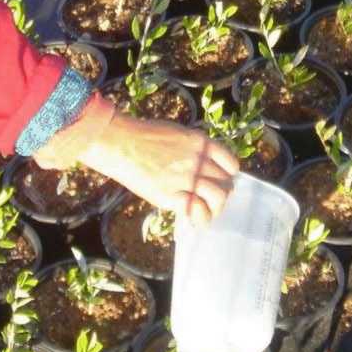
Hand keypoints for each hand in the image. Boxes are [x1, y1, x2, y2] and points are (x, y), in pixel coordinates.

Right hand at [75, 113, 239, 226]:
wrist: (120, 143)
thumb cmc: (144, 136)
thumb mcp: (177, 133)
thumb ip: (194, 148)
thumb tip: (205, 164)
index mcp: (201, 143)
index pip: (231, 164)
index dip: (228, 175)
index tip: (222, 181)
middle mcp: (198, 160)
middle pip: (225, 183)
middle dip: (221, 193)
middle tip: (210, 200)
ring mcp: (186, 178)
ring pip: (218, 198)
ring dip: (214, 207)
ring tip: (204, 211)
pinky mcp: (171, 195)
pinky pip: (198, 211)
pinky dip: (199, 217)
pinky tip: (192, 218)